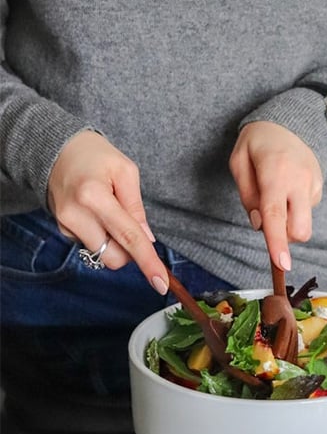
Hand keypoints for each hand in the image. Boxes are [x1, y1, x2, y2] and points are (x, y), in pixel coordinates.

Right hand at [47, 130, 167, 292]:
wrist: (57, 149)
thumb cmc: (96, 156)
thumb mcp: (125, 171)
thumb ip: (136, 207)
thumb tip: (147, 239)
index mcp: (94, 196)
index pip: (127, 236)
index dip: (147, 262)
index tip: (161, 284)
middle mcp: (75, 215)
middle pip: (113, 256)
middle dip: (130, 251)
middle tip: (131, 222)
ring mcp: (65, 225)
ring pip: (101, 254)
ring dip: (114, 241)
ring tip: (110, 210)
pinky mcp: (61, 230)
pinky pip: (90, 245)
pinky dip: (100, 235)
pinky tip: (96, 212)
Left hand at [229, 121, 322, 270]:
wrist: (291, 120)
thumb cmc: (259, 141)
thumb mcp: (239, 160)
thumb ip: (246, 194)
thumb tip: (259, 223)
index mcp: (275, 173)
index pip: (277, 215)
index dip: (277, 242)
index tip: (282, 264)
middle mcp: (299, 180)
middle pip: (299, 229)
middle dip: (284, 237)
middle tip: (268, 217)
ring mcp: (313, 184)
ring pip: (303, 223)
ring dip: (288, 220)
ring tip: (276, 193)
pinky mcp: (320, 186)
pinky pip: (306, 211)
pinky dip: (294, 208)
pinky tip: (287, 187)